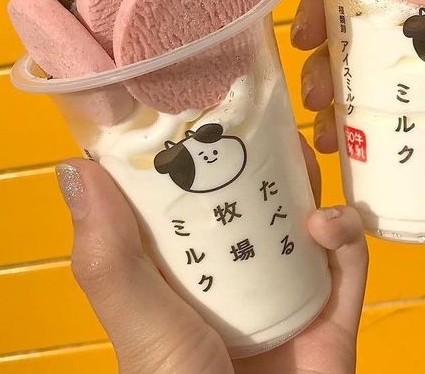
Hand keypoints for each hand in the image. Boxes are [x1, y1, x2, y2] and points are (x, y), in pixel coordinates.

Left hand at [55, 135, 366, 373]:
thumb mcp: (137, 320)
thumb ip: (107, 254)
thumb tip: (73, 166)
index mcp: (190, 268)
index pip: (192, 195)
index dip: (196, 149)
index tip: (198, 104)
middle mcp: (240, 269)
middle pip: (256, 195)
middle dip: (263, 154)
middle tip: (260, 119)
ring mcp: (291, 286)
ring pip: (307, 212)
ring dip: (308, 179)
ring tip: (298, 152)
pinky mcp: (336, 307)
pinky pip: (351, 258)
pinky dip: (345, 232)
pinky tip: (325, 223)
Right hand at [293, 0, 424, 371]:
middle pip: (366, 21)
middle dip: (323, 22)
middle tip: (303, 40)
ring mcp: (423, 101)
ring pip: (354, 73)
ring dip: (320, 76)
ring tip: (313, 103)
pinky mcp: (410, 146)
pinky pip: (359, 127)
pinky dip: (334, 129)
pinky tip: (324, 142)